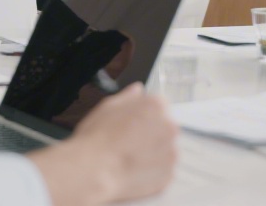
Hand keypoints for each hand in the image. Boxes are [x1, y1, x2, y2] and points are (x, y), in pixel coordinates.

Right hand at [28, 83, 177, 205]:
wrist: (94, 172)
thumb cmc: (98, 140)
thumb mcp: (108, 107)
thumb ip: (128, 97)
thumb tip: (136, 91)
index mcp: (156, 106)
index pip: (158, 106)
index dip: (144, 116)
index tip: (134, 124)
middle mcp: (169, 127)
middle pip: (164, 128)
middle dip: (150, 134)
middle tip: (129, 142)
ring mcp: (171, 152)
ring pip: (164, 150)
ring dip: (152, 153)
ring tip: (129, 158)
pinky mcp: (168, 174)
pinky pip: (162, 170)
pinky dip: (151, 172)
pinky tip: (133, 170)